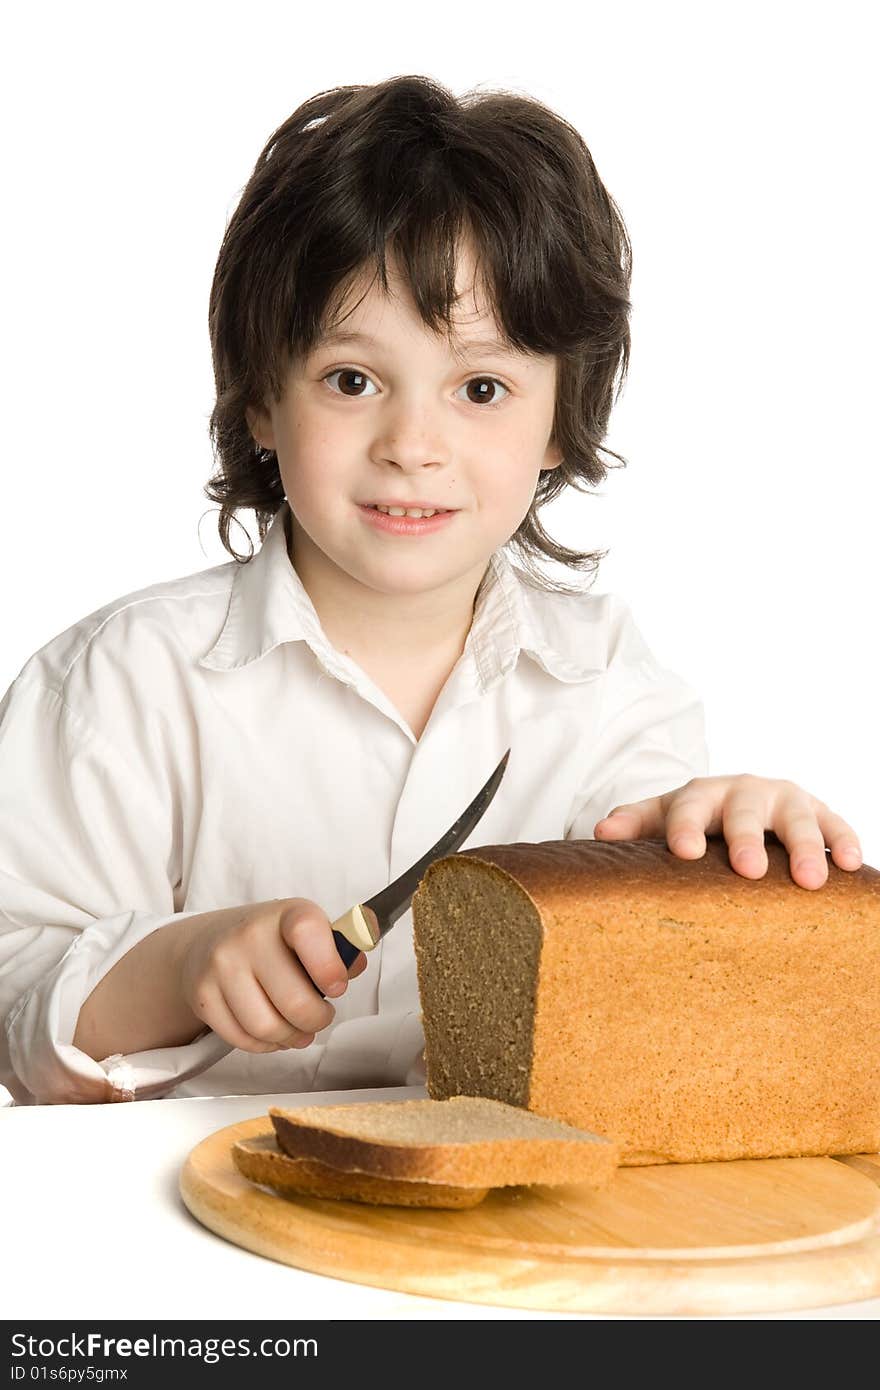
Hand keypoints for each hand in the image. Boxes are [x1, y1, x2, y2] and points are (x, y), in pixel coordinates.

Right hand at [175, 898, 367, 1052]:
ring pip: (267, 1027)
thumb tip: (355, 964)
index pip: (307, 932)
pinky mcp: (203, 996)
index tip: (337, 987)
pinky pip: (243, 1039)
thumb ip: (339, 949)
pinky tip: (273, 1032)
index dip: (329, 967)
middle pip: (294, 1001)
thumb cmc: (273, 940)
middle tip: (321, 1017)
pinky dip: (265, 1045)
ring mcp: (221, 966)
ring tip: (299, 1030)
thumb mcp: (308, 931)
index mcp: (286, 914)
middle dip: (317, 1020)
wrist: (210, 941)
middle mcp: (249, 936)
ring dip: (292, 1037)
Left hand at [593, 774, 862, 889]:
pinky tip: (851, 865)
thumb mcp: (661, 818)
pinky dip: (845, 842)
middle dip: (747, 839)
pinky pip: (836, 824)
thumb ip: (634, 824)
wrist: (739, 802)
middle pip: (744, 813)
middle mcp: (744, 792)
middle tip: (749, 870)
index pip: (687, 807)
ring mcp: (785, 801)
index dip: (685, 828)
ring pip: (797, 820)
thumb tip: (599, 833)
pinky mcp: (819, 812)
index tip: (684, 854)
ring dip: (805, 848)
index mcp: (700, 794)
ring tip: (810, 881)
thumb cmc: (695, 821)